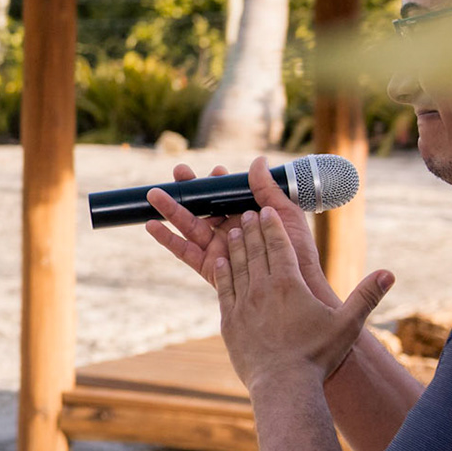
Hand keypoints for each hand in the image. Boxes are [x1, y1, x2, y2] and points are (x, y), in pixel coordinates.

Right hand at [145, 156, 336, 303]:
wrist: (299, 289)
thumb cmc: (298, 253)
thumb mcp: (286, 215)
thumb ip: (269, 190)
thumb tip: (256, 162)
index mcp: (247, 216)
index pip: (226, 195)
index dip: (217, 182)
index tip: (214, 172)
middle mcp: (229, 230)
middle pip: (202, 206)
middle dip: (189, 190)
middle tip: (178, 173)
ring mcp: (218, 248)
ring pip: (189, 225)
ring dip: (170, 209)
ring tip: (153, 195)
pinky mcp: (208, 267)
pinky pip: (183, 251)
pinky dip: (166, 239)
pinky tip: (152, 226)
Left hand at [215, 209, 392, 392]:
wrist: (283, 385)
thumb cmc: (317, 356)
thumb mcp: (347, 325)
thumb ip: (366, 296)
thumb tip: (389, 273)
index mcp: (290, 284)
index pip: (278, 246)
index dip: (271, 227)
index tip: (265, 211)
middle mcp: (262, 289)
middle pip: (255, 251)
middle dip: (251, 230)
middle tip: (246, 214)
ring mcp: (243, 304)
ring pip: (237, 266)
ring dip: (235, 246)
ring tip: (232, 232)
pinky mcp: (229, 321)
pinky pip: (223, 289)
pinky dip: (222, 272)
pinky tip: (220, 261)